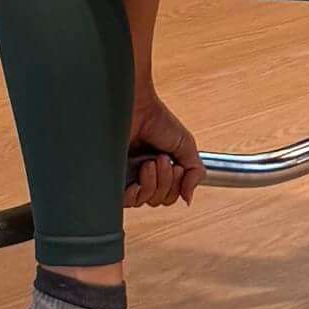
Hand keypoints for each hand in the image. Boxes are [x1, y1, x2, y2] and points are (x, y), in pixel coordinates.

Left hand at [126, 92, 203, 209]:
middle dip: (166, 182)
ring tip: (150, 162)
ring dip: (153, 183)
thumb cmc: (157, 119)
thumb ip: (195, 173)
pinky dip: (137, 193)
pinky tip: (139, 177)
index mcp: (159, 168)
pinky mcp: (113, 177)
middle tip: (162, 159)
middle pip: (158, 200)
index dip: (177, 187)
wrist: (137, 107)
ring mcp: (127, 176)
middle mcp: (142, 174)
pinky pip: (126, 202)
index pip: (170, 195)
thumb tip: (188, 198)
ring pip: (144, 201)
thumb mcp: (185, 146)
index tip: (178, 167)